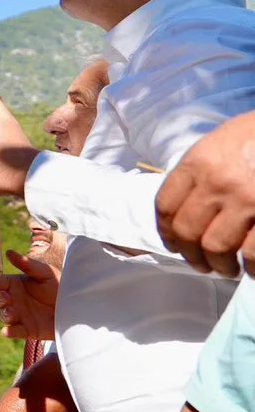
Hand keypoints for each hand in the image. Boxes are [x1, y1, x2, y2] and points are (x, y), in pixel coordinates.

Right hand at [0, 248, 58, 340]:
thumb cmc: (61, 287)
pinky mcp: (26, 330)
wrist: (77, 307)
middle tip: (6, 297)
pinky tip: (8, 331)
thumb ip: (28, 265)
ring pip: (3, 315)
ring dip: (4, 313)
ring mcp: (19, 315)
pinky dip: (9, 332)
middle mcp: (14, 300)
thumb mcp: (46, 274)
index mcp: (16, 284)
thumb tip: (9, 252)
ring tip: (12, 312)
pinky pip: (14, 331)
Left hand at [157, 111, 254, 277]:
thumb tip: (187, 209)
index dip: (167, 232)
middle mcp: (217, 182)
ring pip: (216, 248)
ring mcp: (246, 200)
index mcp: (199, 162)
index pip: (165, 206)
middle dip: (191, 255)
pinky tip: (252, 268)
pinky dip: (251, 268)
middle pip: (186, 231)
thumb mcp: (221, 143)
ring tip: (227, 268)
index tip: (175, 244)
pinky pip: (252, 254)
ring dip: (220, 265)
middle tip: (202, 264)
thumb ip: (201, 173)